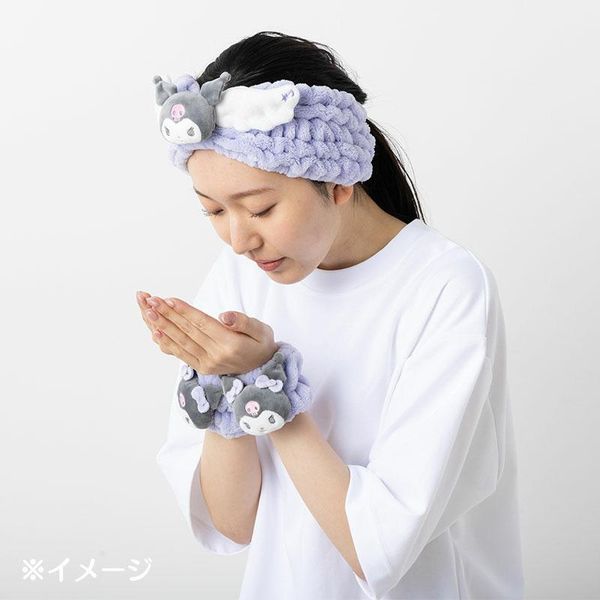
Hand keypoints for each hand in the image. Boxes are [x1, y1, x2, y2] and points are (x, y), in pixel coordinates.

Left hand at [135, 291, 278, 375]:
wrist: (262, 368)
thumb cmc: (261, 344)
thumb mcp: (262, 330)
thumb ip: (244, 322)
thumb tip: (225, 316)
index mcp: (231, 344)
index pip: (202, 324)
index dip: (184, 311)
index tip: (168, 299)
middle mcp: (216, 356)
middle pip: (188, 332)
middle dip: (167, 315)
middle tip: (150, 301)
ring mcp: (207, 364)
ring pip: (180, 342)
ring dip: (162, 326)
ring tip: (148, 312)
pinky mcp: (202, 367)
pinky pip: (181, 354)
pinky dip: (166, 343)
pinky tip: (154, 332)